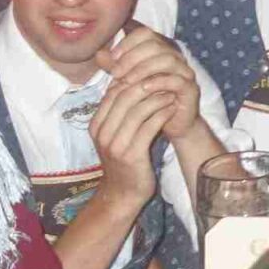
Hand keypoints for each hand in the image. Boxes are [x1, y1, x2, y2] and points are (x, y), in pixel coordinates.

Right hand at [85, 74, 174, 200]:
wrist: (122, 195)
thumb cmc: (123, 160)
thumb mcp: (115, 134)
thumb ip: (119, 112)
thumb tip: (129, 83)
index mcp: (96, 125)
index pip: (113, 91)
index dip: (133, 79)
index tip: (152, 73)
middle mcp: (102, 133)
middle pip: (124, 97)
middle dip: (147, 84)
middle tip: (165, 78)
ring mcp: (115, 144)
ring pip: (138, 110)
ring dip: (157, 97)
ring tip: (172, 91)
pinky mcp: (131, 154)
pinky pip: (149, 126)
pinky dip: (162, 114)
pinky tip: (172, 108)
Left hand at [99, 25, 204, 143]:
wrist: (171, 125)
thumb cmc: (148, 102)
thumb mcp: (127, 83)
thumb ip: (116, 68)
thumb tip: (99, 54)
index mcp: (160, 51)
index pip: (145, 34)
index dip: (127, 42)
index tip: (112, 58)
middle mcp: (174, 57)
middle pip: (155, 44)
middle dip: (132, 57)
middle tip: (116, 72)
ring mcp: (184, 72)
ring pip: (167, 59)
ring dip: (143, 68)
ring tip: (127, 81)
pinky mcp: (190, 89)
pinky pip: (176, 79)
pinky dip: (158, 82)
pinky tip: (143, 88)